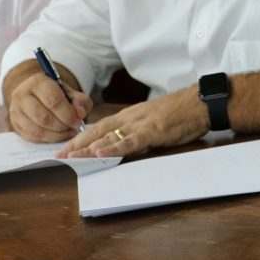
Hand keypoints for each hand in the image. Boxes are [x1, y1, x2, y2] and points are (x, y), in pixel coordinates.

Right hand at [8, 73, 92, 142]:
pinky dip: (48, 139)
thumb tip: (80, 114)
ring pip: (37, 130)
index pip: (53, 101)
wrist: (37, 95)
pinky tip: (58, 135)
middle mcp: (22, 95)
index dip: (68, 114)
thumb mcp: (71, 92)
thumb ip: (80, 101)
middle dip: (62, 126)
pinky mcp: (15, 124)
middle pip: (44, 118)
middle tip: (73, 127)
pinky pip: (33, 137)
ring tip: (68, 132)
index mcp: (37, 82)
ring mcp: (15, 111)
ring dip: (56, 135)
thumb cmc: (57, 94)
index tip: (78, 121)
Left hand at [56, 87, 208, 158]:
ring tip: (71, 157)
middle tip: (59, 155)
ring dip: (88, 147)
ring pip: (109, 136)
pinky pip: (130, 141)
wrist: (200, 103)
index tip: (66, 148)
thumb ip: (139, 130)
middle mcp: (130, 118)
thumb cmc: (181, 113)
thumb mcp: (155, 120)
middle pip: (98, 131)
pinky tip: (100, 153)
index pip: (100, 127)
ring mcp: (141, 124)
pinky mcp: (153, 131)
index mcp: (130, 116)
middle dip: (77, 143)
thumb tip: (127, 143)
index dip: (81, 137)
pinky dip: (114, 147)